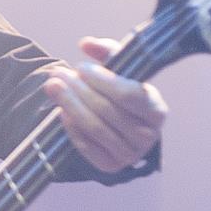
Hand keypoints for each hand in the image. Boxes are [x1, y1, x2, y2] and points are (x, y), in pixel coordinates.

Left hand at [41, 36, 166, 173]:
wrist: (116, 124)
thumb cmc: (119, 91)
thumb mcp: (119, 69)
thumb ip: (106, 51)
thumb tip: (86, 44)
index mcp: (156, 110)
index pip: (129, 94)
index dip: (102, 80)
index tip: (81, 66)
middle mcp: (148, 136)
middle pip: (107, 110)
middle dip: (78, 89)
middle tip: (57, 74)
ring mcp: (130, 154)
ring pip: (95, 128)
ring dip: (70, 105)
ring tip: (53, 86)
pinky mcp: (111, 166)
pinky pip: (87, 146)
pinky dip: (71, 128)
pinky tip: (61, 111)